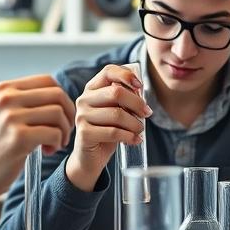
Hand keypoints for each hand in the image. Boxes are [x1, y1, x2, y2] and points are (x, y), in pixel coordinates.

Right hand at [0, 75, 75, 203]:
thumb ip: (22, 100)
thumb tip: (57, 93)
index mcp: (3, 89)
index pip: (47, 80)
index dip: (61, 98)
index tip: (60, 116)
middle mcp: (5, 99)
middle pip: (56, 95)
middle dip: (67, 114)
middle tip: (63, 131)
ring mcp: (10, 118)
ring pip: (58, 113)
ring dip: (64, 131)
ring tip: (54, 143)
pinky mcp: (18, 138)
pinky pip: (54, 133)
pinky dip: (58, 143)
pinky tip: (47, 150)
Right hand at [65, 64, 150, 191]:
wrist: (90, 158)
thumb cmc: (106, 131)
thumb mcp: (116, 111)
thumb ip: (124, 99)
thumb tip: (140, 91)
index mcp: (92, 89)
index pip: (108, 71)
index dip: (126, 75)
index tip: (140, 86)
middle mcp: (84, 99)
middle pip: (116, 92)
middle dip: (137, 103)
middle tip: (147, 113)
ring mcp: (82, 116)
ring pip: (117, 114)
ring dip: (135, 123)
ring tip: (139, 130)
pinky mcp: (84, 133)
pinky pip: (113, 132)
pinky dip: (129, 136)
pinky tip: (135, 140)